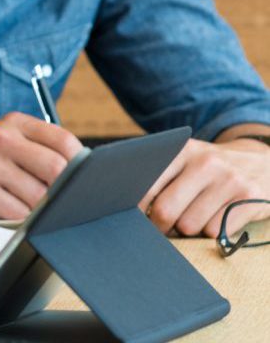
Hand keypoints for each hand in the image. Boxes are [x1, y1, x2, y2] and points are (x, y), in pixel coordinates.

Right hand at [0, 112, 82, 219]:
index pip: (64, 140)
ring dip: (38, 208)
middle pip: (56, 168)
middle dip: (60, 190)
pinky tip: (6, 210)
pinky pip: (18, 212)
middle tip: (54, 198)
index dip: (78, 164)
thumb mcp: (4, 143)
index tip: (78, 179)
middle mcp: (0, 137)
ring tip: (23, 203)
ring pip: (39, 196)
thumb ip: (38, 150)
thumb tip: (84, 175)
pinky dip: (19, 219)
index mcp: (13, 123)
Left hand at [140, 138, 269, 236]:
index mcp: (182, 151)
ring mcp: (229, 180)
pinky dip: (212, 233)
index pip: (147, 186)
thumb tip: (128, 208)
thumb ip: (161, 176)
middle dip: (160, 226)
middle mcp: (206, 162)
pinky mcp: (250, 198)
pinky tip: (217, 219)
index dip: (137, 208)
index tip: (136, 217)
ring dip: (188, 231)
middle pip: (165, 210)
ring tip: (195, 218)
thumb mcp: (189, 160)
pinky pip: (216, 231)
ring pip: (190, 225)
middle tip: (162, 227)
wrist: (264, 164)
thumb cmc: (213, 170)